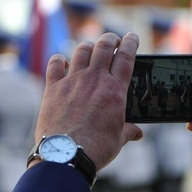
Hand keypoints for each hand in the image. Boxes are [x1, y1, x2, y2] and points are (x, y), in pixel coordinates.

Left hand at [34, 32, 142, 170]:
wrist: (66, 154)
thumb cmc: (96, 148)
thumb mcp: (118, 139)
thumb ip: (128, 131)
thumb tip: (137, 133)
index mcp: (115, 90)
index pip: (126, 57)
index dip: (131, 42)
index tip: (132, 37)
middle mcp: (95, 80)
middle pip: (104, 46)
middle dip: (110, 38)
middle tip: (113, 39)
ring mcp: (73, 81)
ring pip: (81, 50)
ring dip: (88, 46)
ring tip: (91, 49)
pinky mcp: (53, 88)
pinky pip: (55, 64)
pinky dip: (59, 59)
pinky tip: (62, 62)